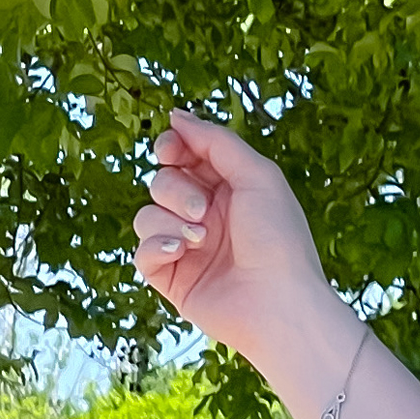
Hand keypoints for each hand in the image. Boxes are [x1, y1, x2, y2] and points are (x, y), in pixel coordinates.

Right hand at [131, 110, 343, 361]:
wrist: (277, 302)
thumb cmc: (277, 238)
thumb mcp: (257, 176)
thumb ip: (217, 142)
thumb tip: (176, 115)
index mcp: (230, 189)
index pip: (185, 156)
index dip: (172, 148)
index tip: (170, 150)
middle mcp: (206, 215)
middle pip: (162, 182)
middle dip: (176, 190)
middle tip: (203, 211)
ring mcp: (187, 246)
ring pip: (146, 215)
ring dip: (168, 222)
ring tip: (200, 240)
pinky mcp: (171, 277)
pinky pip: (142, 251)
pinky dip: (157, 248)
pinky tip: (181, 254)